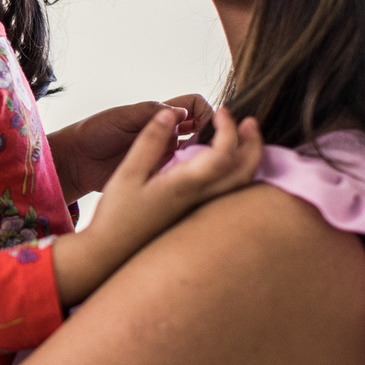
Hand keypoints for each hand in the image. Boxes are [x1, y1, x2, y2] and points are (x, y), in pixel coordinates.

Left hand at [49, 94, 214, 199]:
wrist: (76, 162)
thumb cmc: (94, 133)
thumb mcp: (121, 117)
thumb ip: (150, 113)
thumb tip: (182, 113)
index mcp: (161, 114)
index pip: (196, 106)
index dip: (206, 113)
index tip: (206, 127)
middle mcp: (169, 134)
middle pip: (204, 131)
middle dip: (212, 138)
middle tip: (208, 151)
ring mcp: (166, 156)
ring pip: (198, 155)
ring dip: (203, 159)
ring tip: (199, 168)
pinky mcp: (160, 176)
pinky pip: (182, 175)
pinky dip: (189, 176)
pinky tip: (187, 181)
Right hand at [50, 106, 261, 305]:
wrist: (111, 253)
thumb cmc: (116, 215)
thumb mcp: (128, 173)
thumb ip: (150, 141)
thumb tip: (170, 112)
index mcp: (186, 185)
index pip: (225, 154)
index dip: (229, 128)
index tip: (221, 111)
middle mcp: (201, 200)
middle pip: (245, 172)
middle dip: (253, 143)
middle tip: (248, 121)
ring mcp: (201, 211)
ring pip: (242, 185)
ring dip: (249, 158)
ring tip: (243, 138)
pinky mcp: (196, 217)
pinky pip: (231, 193)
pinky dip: (238, 173)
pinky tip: (226, 163)